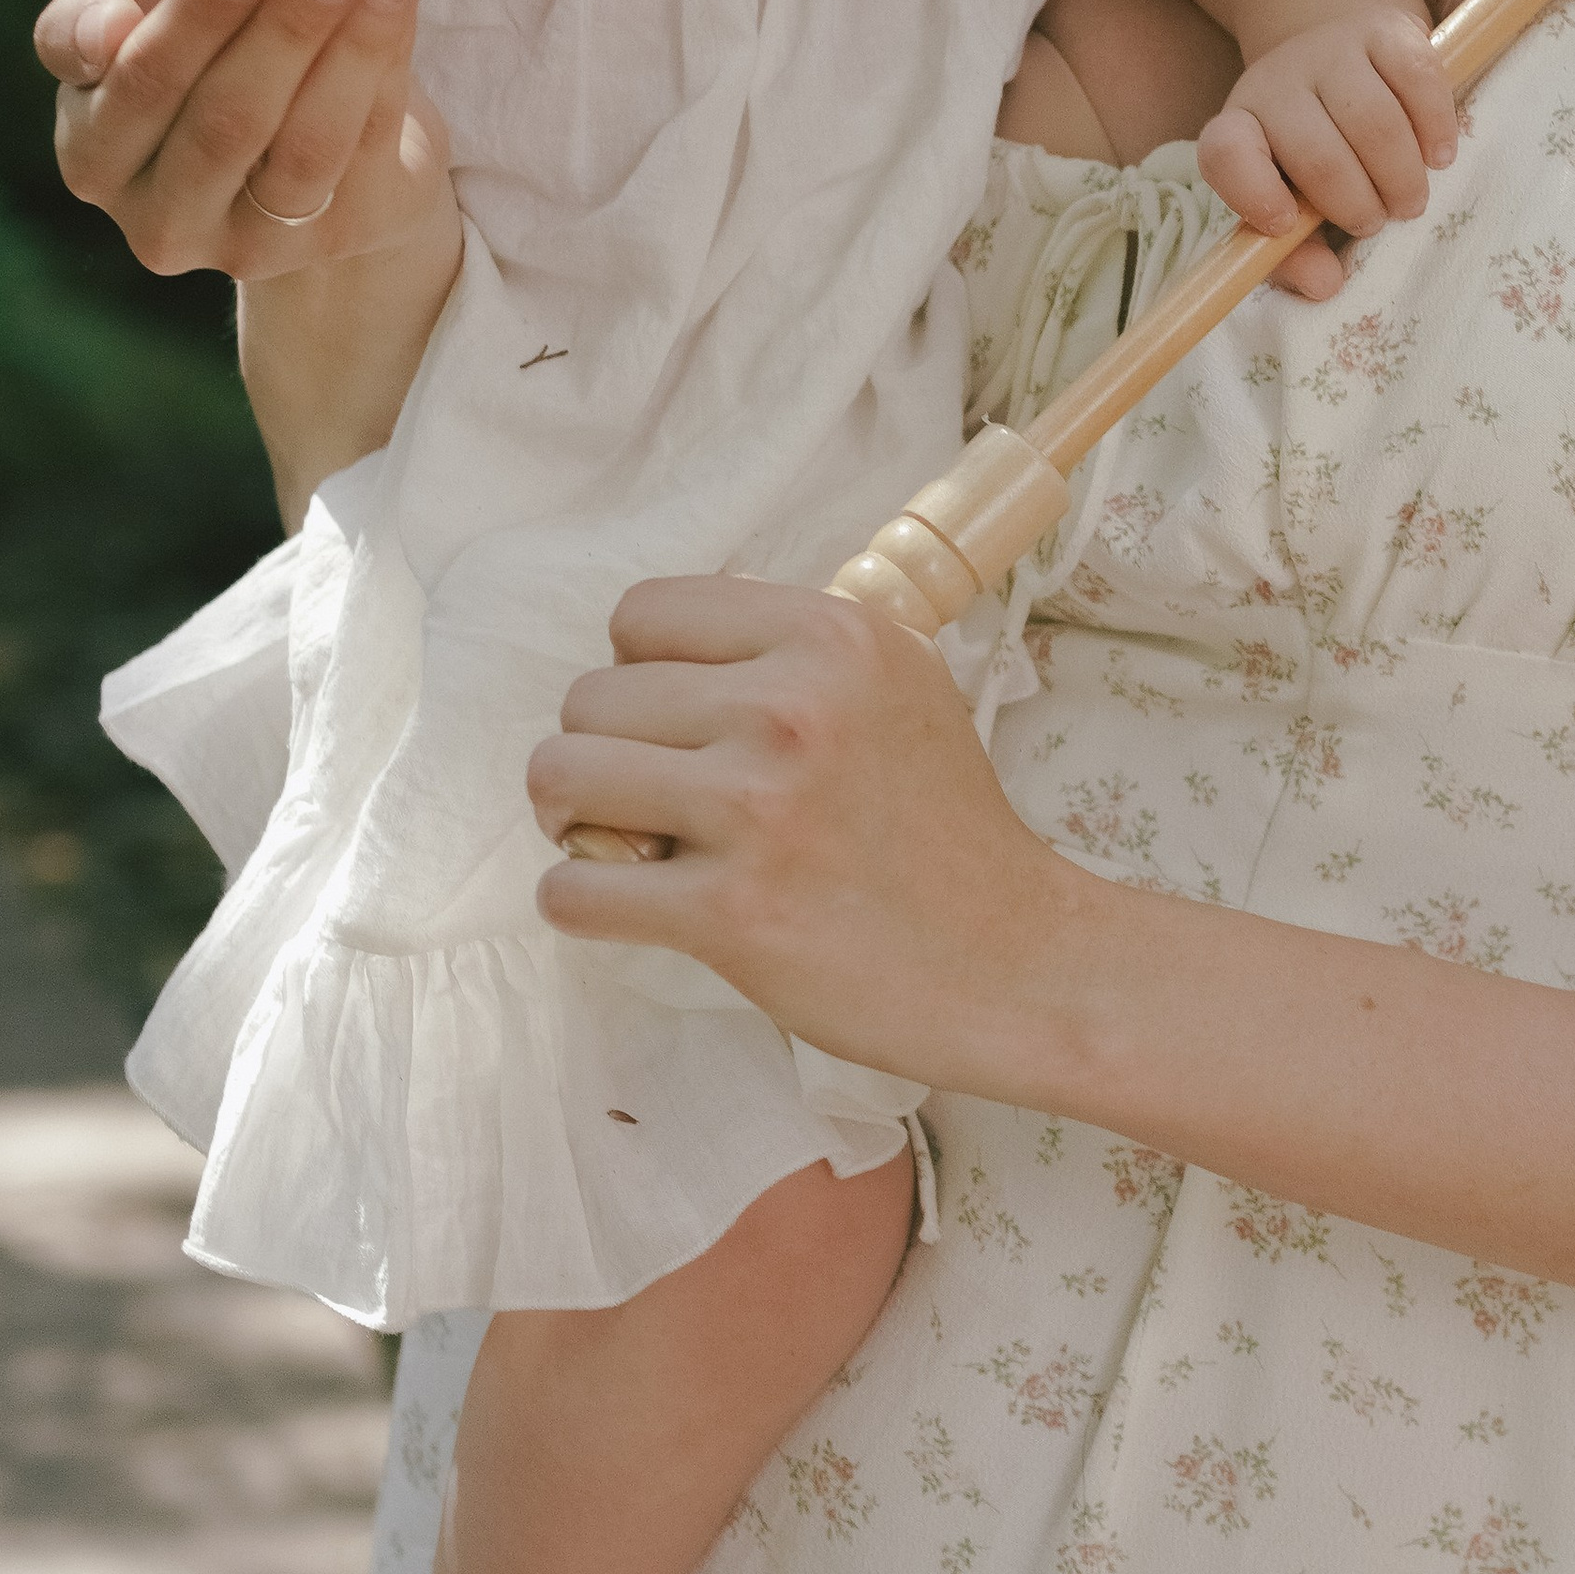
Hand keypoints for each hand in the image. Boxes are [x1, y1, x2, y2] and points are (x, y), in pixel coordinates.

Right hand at [38, 0, 451, 279]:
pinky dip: (389, 63)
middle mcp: (164, 223)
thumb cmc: (198, 64)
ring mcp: (254, 246)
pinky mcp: (341, 240)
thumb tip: (107, 24)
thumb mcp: (133, 28)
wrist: (298, 135)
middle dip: (289, 24)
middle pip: (228, 119)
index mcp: (94, 160)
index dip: (193, 20)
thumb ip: (88, 22)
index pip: (139, 88)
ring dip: (354, 45)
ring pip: (306, 144)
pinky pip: (369, 148)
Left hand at [530, 578, 1102, 1095]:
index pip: (643, 613)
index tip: (676, 722)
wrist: (1014, 960)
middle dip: (604, 751)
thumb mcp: (897, 684)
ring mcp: (758, 809)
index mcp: (831, 635)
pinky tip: (633, 908)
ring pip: (560, 776)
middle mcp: (792, 706)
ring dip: (574, 819)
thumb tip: (664, 645)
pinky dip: (581, 904)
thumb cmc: (948, 827)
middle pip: (590, 697)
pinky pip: (571, 891)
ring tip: (626, 844)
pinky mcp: (731, 912)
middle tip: (652, 798)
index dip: (640, 669)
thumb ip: (792, 649)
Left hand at [1196, 10, 1456, 287]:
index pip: (1225, 153)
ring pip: (1372, 119)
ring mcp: (1330, 50)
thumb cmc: (1311, 150)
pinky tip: (1438, 155)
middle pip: (1317, 151)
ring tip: (1408, 199)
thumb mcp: (1291, 200)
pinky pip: (1417, 78)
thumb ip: (1296, 252)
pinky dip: (1434, 126)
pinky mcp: (1384, 29)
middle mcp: (1277, 82)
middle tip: (1377, 221)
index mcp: (1240, 127)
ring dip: (1400, 174)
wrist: (1338, 53)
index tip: (1285, 224)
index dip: (1252, 193)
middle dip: (1356, 203)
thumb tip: (1325, 284)